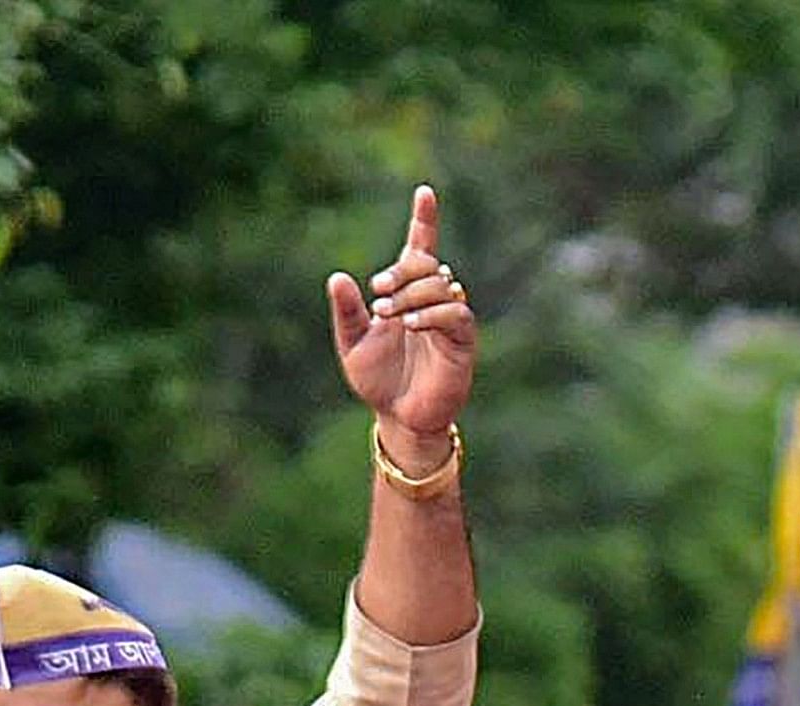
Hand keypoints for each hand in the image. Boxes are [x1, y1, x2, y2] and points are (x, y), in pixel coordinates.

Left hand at [332, 187, 475, 447]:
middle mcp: (431, 301)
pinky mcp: (462, 343)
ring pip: (441, 287)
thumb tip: (337, 277)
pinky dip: (432, 315)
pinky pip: (455, 315)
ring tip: (389, 315)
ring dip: (412, 295)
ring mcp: (449, 320)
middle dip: (403, 271)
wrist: (398, 418)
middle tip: (378, 292)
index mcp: (406, 294)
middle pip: (428, 264)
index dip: (424, 221)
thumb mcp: (353, 344)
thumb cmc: (378, 380)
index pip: (420, 249)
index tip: (425, 192)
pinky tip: (412, 325)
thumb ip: (347, 312)